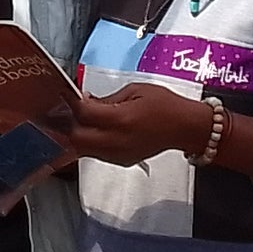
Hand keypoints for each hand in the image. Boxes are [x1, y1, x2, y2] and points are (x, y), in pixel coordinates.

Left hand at [70, 83, 210, 166]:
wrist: (184, 127)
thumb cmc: (165, 106)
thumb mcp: (135, 90)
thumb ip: (107, 98)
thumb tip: (86, 101)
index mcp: (122, 119)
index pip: (84, 114)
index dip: (71, 102)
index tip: (68, 94)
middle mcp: (118, 140)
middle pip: (77, 138)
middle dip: (71, 122)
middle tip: (74, 109)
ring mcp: (119, 154)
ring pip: (83, 149)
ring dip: (79, 134)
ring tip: (85, 119)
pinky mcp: (122, 161)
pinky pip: (96, 154)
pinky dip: (91, 142)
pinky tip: (97, 130)